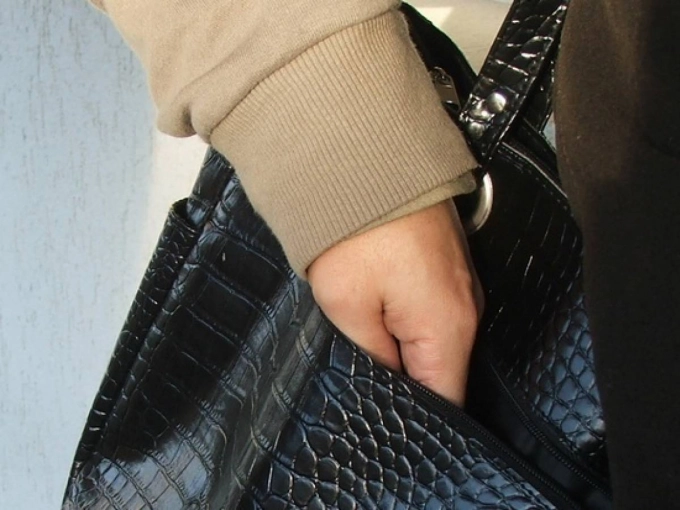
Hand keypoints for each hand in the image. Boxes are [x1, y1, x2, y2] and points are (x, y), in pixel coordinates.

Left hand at [308, 200, 482, 404]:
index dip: (417, 418)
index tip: (386, 422)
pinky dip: (408, 322)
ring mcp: (461, 286)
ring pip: (436, 342)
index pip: (446, 400)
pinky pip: (434, 313)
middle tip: (365, 379)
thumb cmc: (356, 230)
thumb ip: (372, 356)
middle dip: (407, 382)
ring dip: (405, 348)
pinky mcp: (447, 268)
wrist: (368, 159)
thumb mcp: (348, 306)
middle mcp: (467, 309)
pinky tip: (380, 315)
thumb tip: (387, 382)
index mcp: (449, 327)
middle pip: (442, 371)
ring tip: (369, 341)